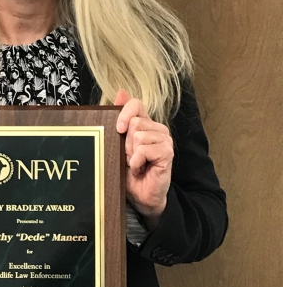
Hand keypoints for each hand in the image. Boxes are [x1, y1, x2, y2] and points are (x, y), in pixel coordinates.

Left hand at [115, 89, 173, 228]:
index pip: (136, 104)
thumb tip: (121, 91)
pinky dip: (137, 162)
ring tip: (135, 163)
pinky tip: (140, 169)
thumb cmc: (129, 170)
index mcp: (146, 123)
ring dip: (131, 154)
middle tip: (129, 156)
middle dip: (126, 143)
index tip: (118, 129)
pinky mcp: (167, 152)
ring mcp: (165, 140)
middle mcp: (158, 128)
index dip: (124, 113)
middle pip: (135, 122)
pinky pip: (144, 149)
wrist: (141, 195)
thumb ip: (121, 117)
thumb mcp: (119, 142)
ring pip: (138, 136)